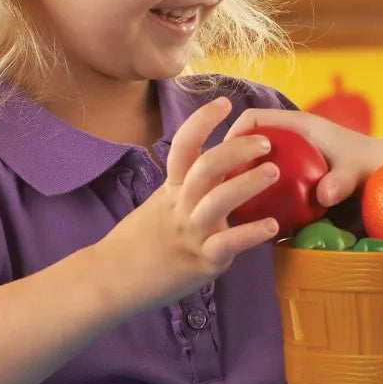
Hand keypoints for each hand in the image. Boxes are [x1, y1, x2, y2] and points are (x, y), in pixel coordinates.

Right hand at [106, 98, 280, 306]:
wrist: (108, 281)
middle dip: (236, 149)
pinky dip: (250, 234)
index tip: (224, 102)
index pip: (184, 146)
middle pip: (206, 168)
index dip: (202, 121)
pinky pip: (227, 245)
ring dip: (248, 183)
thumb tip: (220, 167)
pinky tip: (272, 226)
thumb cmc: (140, 242)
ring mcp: (191, 233)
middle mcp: (182, 206)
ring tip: (274, 172)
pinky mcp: (201, 262)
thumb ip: (186, 188)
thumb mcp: (160, 206)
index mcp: (172, 189)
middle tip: (265, 142)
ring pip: (218, 202)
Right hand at [226, 108, 382, 209]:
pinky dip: (260, 193)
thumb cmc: (373, 165)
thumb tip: (325, 195)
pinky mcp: (296, 174)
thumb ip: (342, 181)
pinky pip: (269, 178)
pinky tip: (257, 217)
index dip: (233, 137)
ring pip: (255, 162)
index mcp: (299, 125)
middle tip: (221, 192)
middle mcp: (291, 137)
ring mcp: (292, 156)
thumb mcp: (357, 171)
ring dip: (242, 180)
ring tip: (232, 207)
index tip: (223, 165)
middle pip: (247, 141)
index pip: (253, 119)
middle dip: (230, 162)